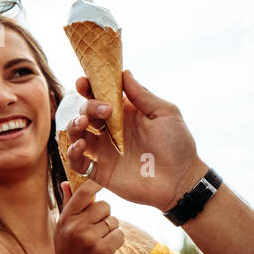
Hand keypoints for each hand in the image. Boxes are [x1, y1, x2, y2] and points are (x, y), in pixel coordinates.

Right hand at [50, 179, 124, 253]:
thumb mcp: (62, 230)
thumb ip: (68, 205)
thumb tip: (66, 182)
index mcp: (65, 218)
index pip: (84, 192)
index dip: (96, 185)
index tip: (102, 185)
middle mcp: (75, 226)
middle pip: (105, 206)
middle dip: (106, 217)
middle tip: (97, 231)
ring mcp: (89, 238)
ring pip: (114, 221)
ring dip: (112, 231)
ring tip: (99, 243)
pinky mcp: (103, 250)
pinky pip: (120, 235)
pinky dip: (117, 242)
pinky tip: (106, 251)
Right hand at [62, 70, 205, 210]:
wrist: (181, 181)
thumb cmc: (178, 145)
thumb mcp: (165, 113)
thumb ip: (142, 95)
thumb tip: (124, 72)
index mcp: (125, 114)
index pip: (100, 97)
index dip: (89, 88)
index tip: (83, 82)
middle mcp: (111, 131)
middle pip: (86, 113)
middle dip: (88, 107)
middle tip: (104, 111)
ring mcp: (104, 152)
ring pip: (76, 135)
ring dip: (74, 126)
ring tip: (83, 124)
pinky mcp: (100, 172)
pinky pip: (77, 161)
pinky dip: (73, 152)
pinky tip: (81, 146)